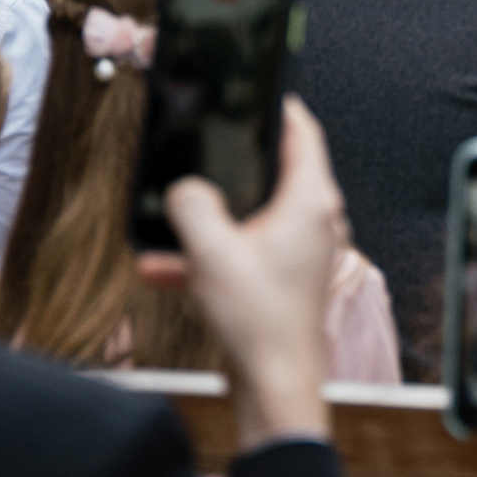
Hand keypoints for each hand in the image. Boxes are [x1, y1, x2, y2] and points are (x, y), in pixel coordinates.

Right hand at [140, 97, 342, 449]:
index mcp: (311, 201)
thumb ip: (191, 207)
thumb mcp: (211, 251)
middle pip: (274, 173)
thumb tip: (185, 189)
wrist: (274, 385)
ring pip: (249, 218)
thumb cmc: (258, 320)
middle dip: (231, 166)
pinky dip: (208, 256)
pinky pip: (242, 253)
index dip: (282, 109)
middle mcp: (315, 221)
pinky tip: (161, 268)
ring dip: (206, 223)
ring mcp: (301, 251)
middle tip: (204, 148)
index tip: (262, 92)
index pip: (303, 134)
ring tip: (164, 228)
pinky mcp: (284, 278)